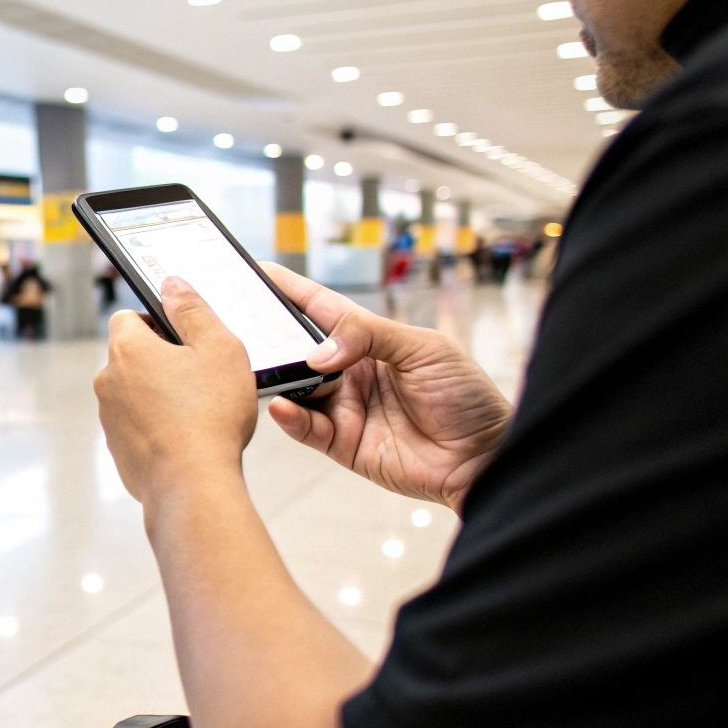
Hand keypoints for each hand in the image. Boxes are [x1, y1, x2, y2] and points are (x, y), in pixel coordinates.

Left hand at [95, 277, 256, 504]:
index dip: (157, 322)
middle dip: (161, 361)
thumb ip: (193, 310)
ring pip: (135, 393)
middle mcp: (107, 382)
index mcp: (127, 349)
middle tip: (201, 376)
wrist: (193, 484)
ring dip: (159, 395)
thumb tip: (171, 284)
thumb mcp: (218, 347)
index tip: (185, 338)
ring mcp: (109, 419)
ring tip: (198, 411)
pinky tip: (187, 438)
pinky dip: (158, 427)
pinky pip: (138, 427)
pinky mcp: (118, 450)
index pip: (129, 317)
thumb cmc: (210, 415)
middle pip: (132, 357)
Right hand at [259, 263, 511, 512]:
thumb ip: (368, 336)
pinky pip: (307, 428)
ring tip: (259, 366)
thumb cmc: (465, 395)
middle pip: (299, 350)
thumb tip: (316, 353)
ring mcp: (344, 408)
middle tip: (241, 323)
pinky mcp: (343, 444)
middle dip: (272, 337)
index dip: (290, 291)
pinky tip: (282, 405)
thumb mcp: (423, 348)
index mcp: (370, 340)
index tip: (256, 271)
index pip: (321, 310)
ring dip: (278, 378)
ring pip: (296, 389)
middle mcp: (350, 372)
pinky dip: (290, 417)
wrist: (485, 455)